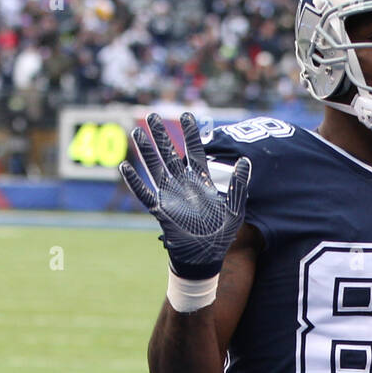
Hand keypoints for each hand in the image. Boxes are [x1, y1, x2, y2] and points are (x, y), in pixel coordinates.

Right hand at [120, 111, 250, 276]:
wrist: (206, 258)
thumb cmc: (222, 235)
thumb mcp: (235, 209)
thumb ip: (238, 185)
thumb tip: (246, 160)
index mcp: (202, 181)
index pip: (195, 151)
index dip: (191, 133)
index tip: (187, 115)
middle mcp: (184, 185)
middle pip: (170, 153)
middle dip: (162, 134)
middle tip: (152, 114)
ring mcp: (171, 196)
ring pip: (156, 168)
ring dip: (146, 151)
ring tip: (137, 132)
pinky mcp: (161, 210)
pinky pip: (144, 194)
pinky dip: (134, 182)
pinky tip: (125, 168)